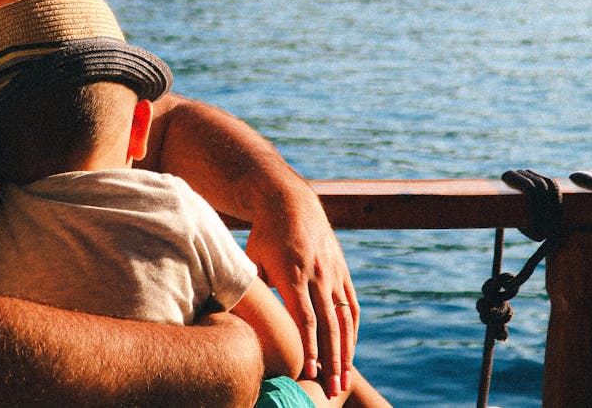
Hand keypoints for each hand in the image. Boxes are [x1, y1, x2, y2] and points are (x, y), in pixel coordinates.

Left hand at [245, 179, 358, 398]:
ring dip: (346, 352)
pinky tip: (350, 352)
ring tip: (343, 381)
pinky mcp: (342, 271)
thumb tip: (238, 320)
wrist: (290, 202)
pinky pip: (352, 306)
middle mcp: (318, 275)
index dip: (309, 347)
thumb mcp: (252, 258)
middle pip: (328, 325)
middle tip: (329, 391)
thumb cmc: (264, 234)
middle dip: (330, 361)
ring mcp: (333, 273)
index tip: (309, 373)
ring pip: (344, 319)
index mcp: (293, 274)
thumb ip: (253, 288)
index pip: (305, 318)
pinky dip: (352, 332)